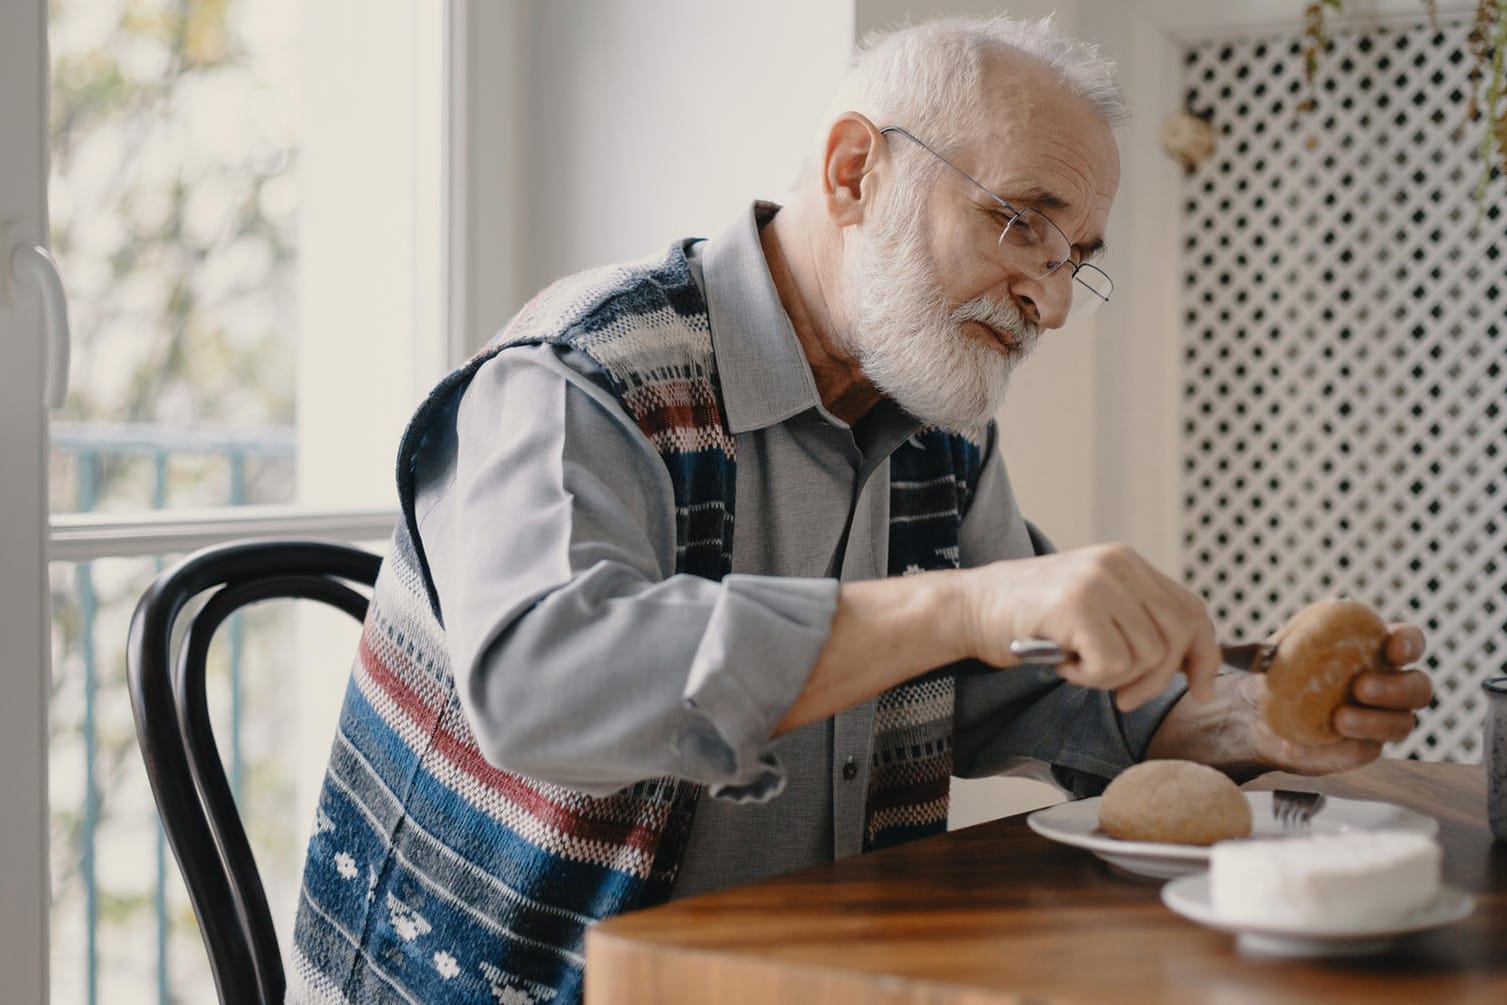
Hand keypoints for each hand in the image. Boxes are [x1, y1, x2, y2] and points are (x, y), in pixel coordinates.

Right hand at [958, 543, 1219, 711]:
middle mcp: (1118, 564)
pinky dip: (1089, 679)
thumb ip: (1135, 619)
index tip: (1200, 691)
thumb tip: (1188, 662)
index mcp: (1127, 562)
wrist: (967, 608)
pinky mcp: (1077, 605)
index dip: (1204, 655)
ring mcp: (1098, 581)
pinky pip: (1113, 665)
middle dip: (1156, 681)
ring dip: (1111, 678)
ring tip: (1076, 665)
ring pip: (1146, 657)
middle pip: (1177, 637)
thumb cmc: (1026, 618)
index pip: (1191, 610)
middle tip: (1122, 698)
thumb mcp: (1092, 606)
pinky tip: (1062, 664)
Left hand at [1247, 622, 1433, 774]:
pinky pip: (1364, 751)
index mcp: (1375, 650)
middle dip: (1396, 688)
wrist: (1256, 715)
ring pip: (1401, 724)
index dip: (1409, 644)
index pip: (1409, 642)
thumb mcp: (1283, 647)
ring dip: (1374, 721)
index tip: (1393, 648)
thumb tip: (1298, 634)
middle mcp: (1388, 686)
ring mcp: (1380, 720)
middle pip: (1419, 688)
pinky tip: (1312, 741)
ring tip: (1340, 718)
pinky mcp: (1363, 749)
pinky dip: (1341, 747)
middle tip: (1362, 687)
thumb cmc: (1278, 672)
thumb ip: (1297, 637)